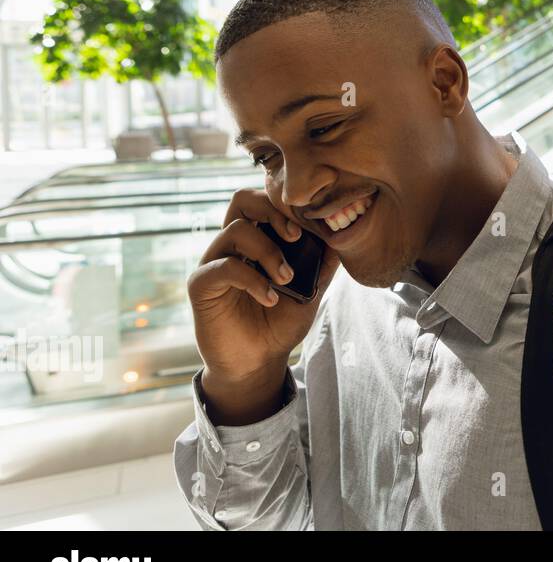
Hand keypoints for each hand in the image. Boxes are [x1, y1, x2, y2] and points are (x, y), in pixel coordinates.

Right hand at [187, 188, 341, 389]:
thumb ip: (324, 262)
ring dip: (268, 251)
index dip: (288, 204)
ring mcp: (214, 262)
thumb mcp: (312, 290)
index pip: (265, 200)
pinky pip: (223, 267)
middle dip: (273, 211)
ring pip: (235, 230)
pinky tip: (270, 298)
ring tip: (287, 278)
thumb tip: (342, 232)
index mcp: (257, 239)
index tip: (313, 225)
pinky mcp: (201, 285)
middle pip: (242, 199)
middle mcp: (232, 245)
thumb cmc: (280, 322)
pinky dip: (252, 279)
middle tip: (296, 237)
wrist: (258, 362)